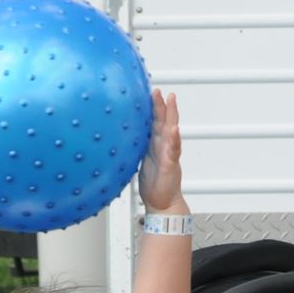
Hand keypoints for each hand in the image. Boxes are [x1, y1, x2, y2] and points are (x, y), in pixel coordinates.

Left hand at [138, 88, 186, 213]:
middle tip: (157, 89)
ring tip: (171, 100)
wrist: (162, 203)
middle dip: (160, 104)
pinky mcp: (171, 164)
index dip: (150, 107)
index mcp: (154, 144)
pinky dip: (175, 139)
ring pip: (171, 129)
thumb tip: (119, 139)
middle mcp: (163, 146)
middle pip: (162, 120)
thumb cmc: (153, 184)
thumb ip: (135, 147)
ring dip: (171, 114)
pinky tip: (174, 130)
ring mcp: (169, 153)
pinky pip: (173, 150)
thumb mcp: (139, 161)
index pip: (153, 121)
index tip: (145, 92)